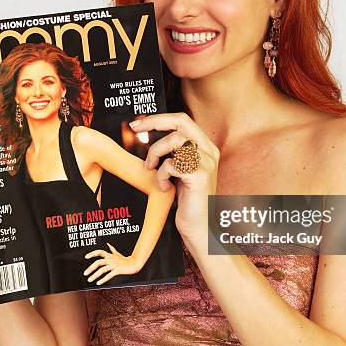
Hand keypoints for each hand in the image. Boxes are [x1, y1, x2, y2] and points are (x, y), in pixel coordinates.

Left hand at [83, 243, 141, 285]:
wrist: (134, 263)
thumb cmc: (126, 259)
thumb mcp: (118, 254)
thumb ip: (112, 250)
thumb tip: (108, 244)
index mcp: (110, 255)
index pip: (99, 252)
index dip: (92, 253)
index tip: (86, 257)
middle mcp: (110, 259)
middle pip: (98, 262)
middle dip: (90, 268)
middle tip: (85, 273)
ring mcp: (114, 265)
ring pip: (102, 270)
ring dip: (95, 275)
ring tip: (90, 280)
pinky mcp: (117, 270)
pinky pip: (109, 275)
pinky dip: (103, 279)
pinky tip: (98, 283)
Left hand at [129, 113, 219, 243]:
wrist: (199, 227)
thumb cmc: (187, 199)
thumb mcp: (179, 170)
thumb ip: (171, 152)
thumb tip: (145, 133)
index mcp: (205, 147)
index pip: (182, 120)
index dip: (159, 118)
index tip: (139, 123)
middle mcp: (209, 151)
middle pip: (181, 122)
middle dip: (154, 122)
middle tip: (136, 130)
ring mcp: (207, 163)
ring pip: (175, 140)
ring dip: (155, 153)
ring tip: (152, 168)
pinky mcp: (200, 176)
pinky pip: (172, 165)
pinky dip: (161, 175)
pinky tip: (164, 187)